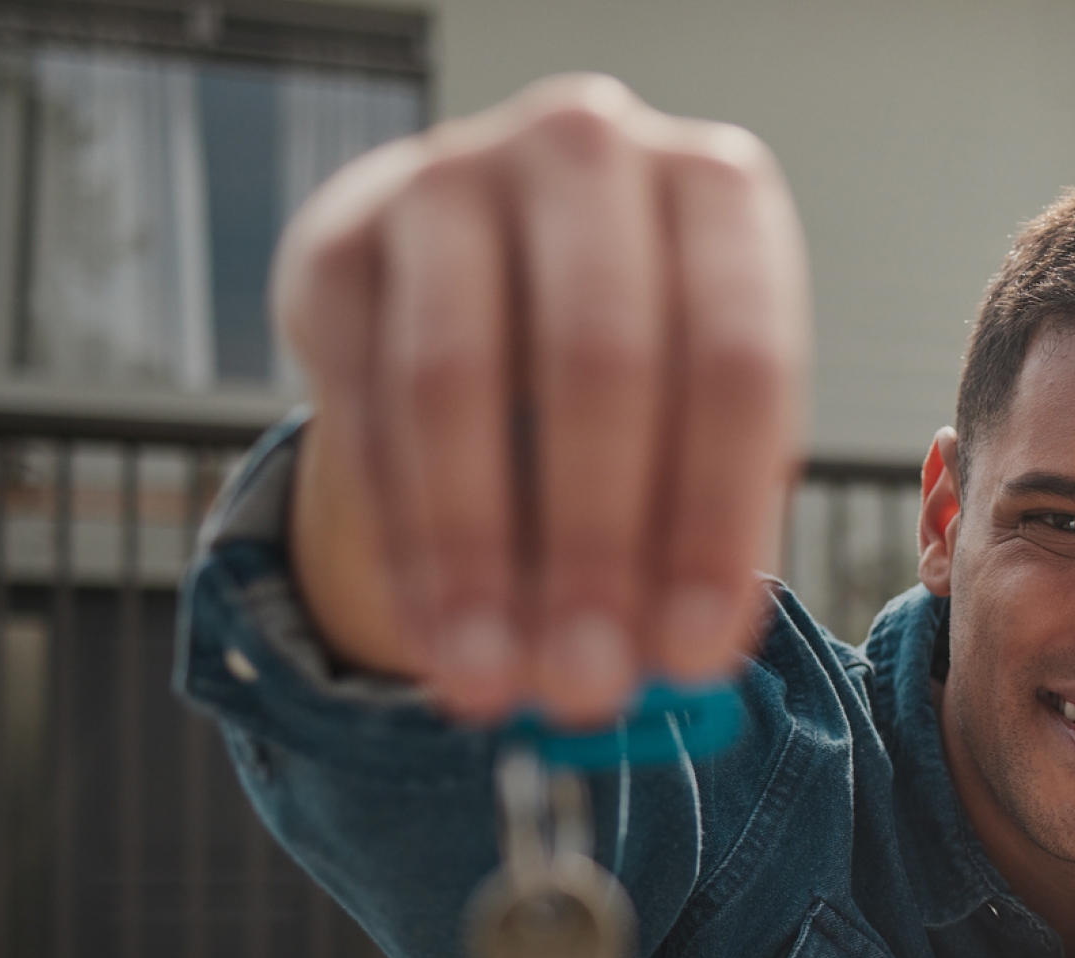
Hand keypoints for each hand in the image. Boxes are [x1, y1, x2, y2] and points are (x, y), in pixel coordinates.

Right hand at [274, 74, 810, 725]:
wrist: (492, 267)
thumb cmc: (644, 364)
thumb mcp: (704, 422)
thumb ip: (704, 530)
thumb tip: (676, 676)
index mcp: (719, 191)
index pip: (735, 364)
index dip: (713, 521)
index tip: (691, 657)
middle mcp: (589, 152)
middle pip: (599, 365)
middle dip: (592, 548)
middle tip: (585, 687)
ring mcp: (451, 177)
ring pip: (457, 382)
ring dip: (477, 555)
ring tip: (495, 684)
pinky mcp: (339, 237)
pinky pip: (364, 402)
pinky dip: (402, 536)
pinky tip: (433, 633)